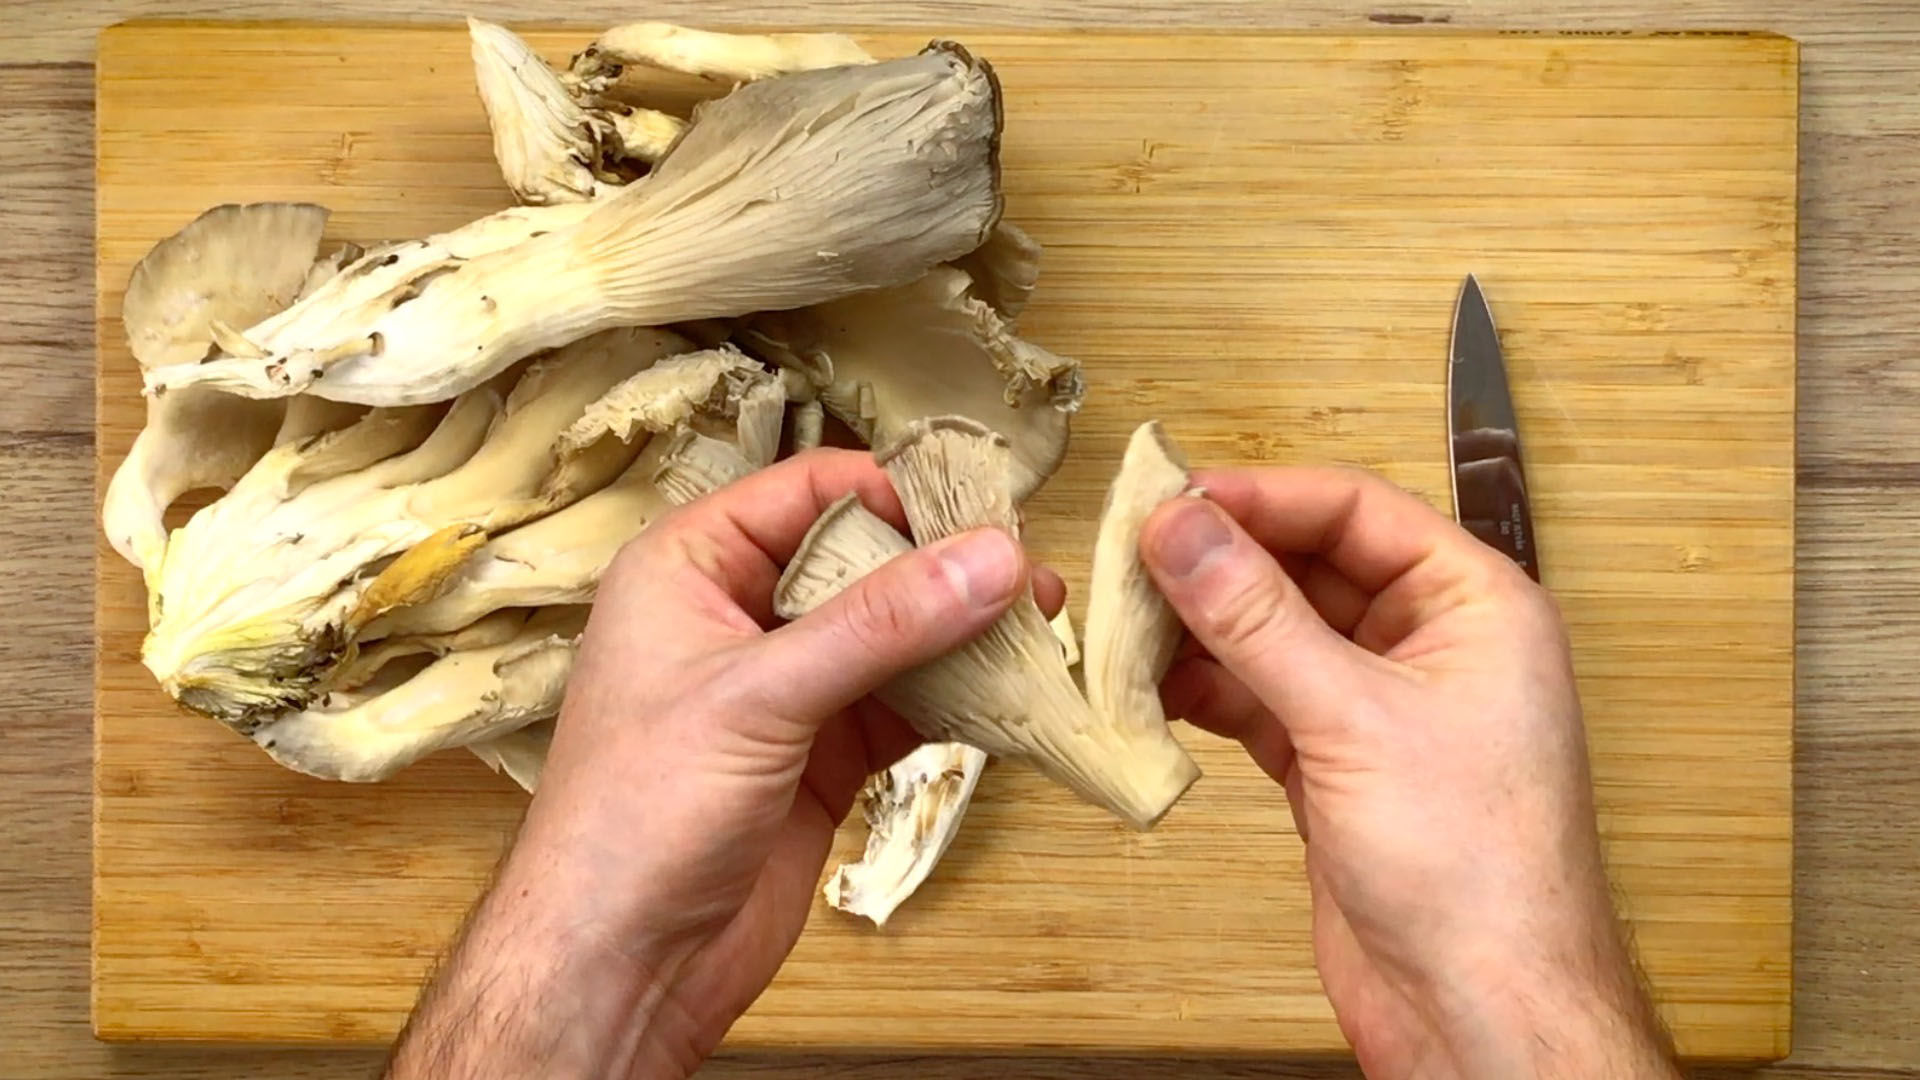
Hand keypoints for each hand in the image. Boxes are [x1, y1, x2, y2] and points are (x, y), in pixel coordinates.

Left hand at [385, 449, 1057, 1079]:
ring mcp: (786, 689)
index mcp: (690, 567)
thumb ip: (881, 624)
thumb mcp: (761, 696)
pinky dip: (956, 698)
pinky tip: (1012, 691)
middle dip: (942, 564)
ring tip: (1041, 622)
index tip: (984, 509)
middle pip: (861, 559)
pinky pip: (903, 703)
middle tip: (1026, 569)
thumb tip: (992, 556)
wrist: (621, 968)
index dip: (895, 493)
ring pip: (892, 634)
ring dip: (960, 632)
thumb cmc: (641, 813)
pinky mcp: (823, 755)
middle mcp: (738, 615)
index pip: (809, 492)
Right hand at [1139, 467, 1679, 1079]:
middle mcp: (1433, 647)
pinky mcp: (1338, 767)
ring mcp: (1381, 709)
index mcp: (1476, 607)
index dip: (1262, 497)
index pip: (1357, 512)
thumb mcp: (1352, 719)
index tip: (1174, 495)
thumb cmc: (1475, 871)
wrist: (1479, 1011)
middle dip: (1222, 562)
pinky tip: (1152, 687)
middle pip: (1310, 567)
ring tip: (1126, 620)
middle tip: (1131, 554)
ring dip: (1203, 629)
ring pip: (1277, 636)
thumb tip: (1184, 527)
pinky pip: (1260, 700)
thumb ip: (1257, 617)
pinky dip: (1207, 692)